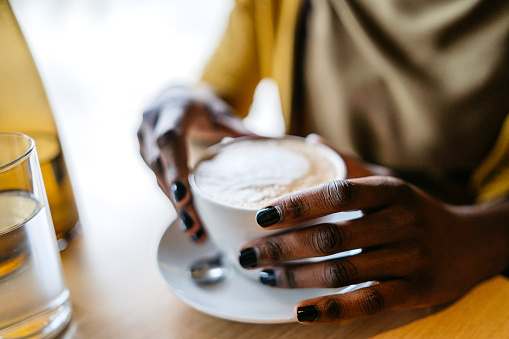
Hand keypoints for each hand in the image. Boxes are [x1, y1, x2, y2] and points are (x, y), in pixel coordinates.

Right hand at [138, 84, 252, 241]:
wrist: (170, 98)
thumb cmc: (199, 106)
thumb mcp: (219, 111)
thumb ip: (239, 127)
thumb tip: (269, 142)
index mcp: (172, 111)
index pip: (169, 140)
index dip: (174, 168)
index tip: (183, 195)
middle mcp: (151, 126)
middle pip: (160, 167)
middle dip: (176, 199)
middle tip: (193, 227)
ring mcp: (142, 141)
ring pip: (155, 178)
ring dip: (174, 206)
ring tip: (195, 232)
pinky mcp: (142, 156)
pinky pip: (156, 181)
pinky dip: (172, 201)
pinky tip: (188, 221)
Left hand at [239, 176, 508, 323]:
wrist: (471, 243)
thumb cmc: (416, 209)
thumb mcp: (388, 183)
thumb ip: (349, 164)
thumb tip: (310, 141)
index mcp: (390, 191)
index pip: (337, 192)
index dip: (297, 204)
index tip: (261, 215)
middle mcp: (401, 222)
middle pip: (332, 236)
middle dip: (283, 247)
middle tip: (249, 254)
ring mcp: (410, 258)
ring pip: (343, 270)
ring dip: (298, 276)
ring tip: (266, 275)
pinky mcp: (416, 290)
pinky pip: (369, 301)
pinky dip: (332, 309)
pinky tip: (301, 311)